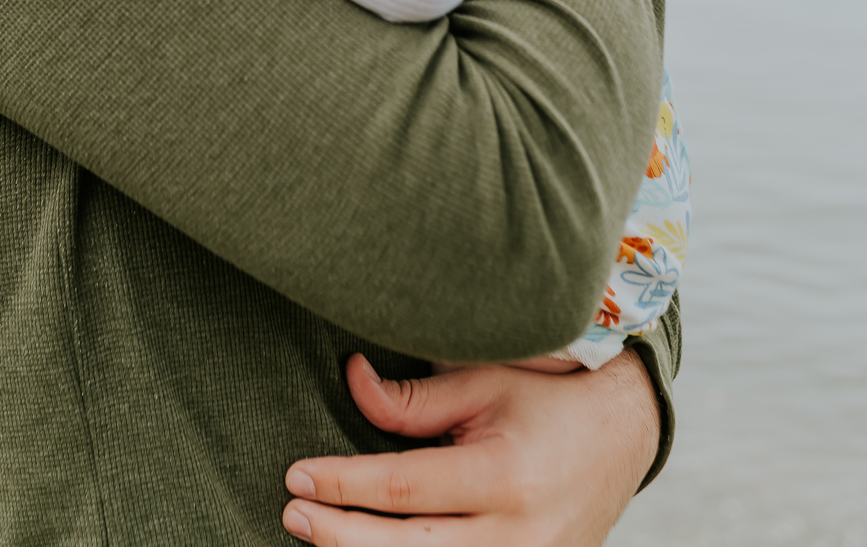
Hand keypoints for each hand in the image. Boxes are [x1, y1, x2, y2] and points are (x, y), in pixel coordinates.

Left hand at [282, 350, 658, 543]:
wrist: (622, 435)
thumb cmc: (544, 397)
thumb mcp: (483, 381)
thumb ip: (415, 398)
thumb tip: (349, 381)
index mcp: (505, 476)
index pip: (405, 489)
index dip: (345, 483)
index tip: (297, 473)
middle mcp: (517, 535)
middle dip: (341, 535)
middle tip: (292, 511)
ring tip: (318, 535)